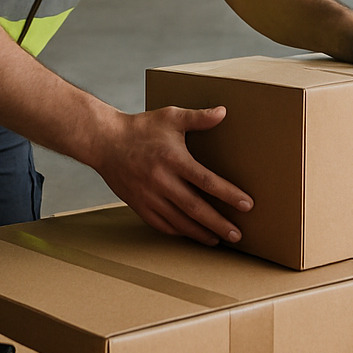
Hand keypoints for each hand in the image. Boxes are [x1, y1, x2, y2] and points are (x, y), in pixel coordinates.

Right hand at [92, 107, 252, 246]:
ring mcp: (149, 196)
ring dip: (201, 233)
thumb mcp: (171, 117)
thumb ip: (198, 117)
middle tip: (237, 235)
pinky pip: (162, 224)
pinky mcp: (139, 205)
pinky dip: (179, 232)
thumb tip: (224, 112)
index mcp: (173, 160)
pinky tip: (192, 234)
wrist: (105, 142)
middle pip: (196, 209)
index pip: (207, 181)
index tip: (247, 205)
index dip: (228, 195)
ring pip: (180, 221)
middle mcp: (162, 181)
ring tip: (218, 240)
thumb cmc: (141, 128)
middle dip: (219, 224)